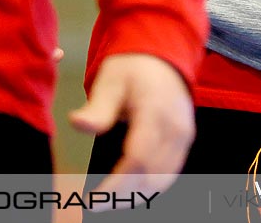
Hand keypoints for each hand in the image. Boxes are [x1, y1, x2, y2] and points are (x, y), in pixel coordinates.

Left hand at [68, 52, 194, 195]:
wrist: (162, 55)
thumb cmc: (132, 67)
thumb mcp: (110, 80)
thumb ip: (97, 108)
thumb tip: (76, 123)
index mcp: (155, 112)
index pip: (137, 159)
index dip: (115, 186)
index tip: (91, 200)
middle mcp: (175, 129)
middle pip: (150, 176)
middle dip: (122, 196)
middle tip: (93, 206)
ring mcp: (184, 137)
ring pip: (162, 181)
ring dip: (135, 196)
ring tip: (107, 203)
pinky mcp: (185, 142)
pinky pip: (169, 174)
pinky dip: (149, 187)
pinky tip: (128, 191)